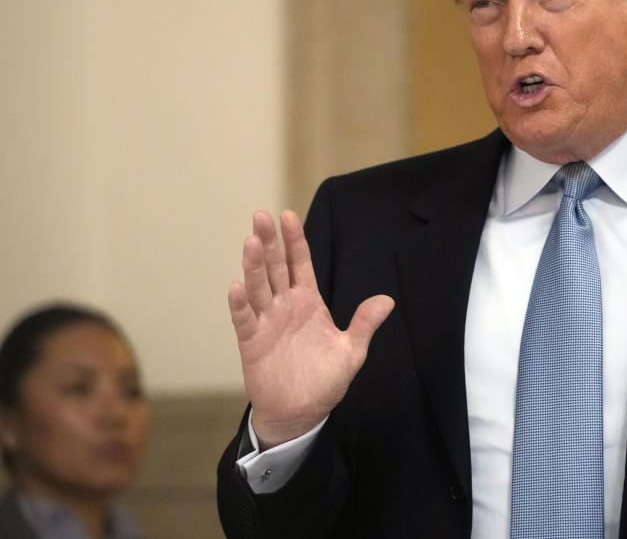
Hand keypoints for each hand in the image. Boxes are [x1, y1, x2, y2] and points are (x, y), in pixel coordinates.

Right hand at [228, 210, 393, 448]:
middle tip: (262, 216)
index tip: (288, 215)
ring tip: (251, 241)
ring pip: (259, 287)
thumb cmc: (325, 381)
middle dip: (269, 242)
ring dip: (254, 265)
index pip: (299, 264)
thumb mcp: (351, 351)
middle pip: (275, 267)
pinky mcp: (252, 342)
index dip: (294, 240)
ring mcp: (267, 322)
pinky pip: (245, 319)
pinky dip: (240, 303)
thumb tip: (387, 300)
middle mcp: (285, 306)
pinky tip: (236, 286)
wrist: (301, 413)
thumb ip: (364, 324)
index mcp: (308, 302)